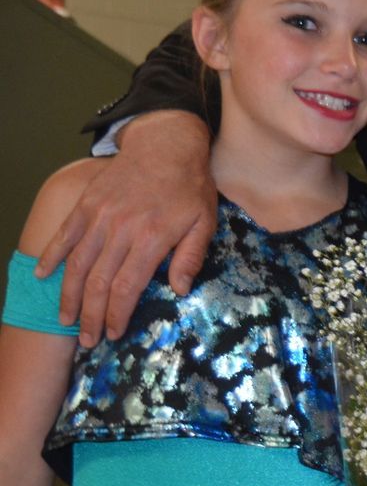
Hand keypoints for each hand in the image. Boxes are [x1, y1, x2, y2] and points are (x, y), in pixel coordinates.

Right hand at [35, 111, 215, 346]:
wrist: (166, 144)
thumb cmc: (190, 187)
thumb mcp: (204, 222)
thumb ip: (191, 257)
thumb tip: (180, 290)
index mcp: (151, 238)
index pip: (126, 287)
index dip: (116, 314)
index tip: (112, 333)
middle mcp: (121, 229)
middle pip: (98, 282)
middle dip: (90, 315)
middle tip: (87, 340)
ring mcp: (100, 215)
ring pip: (77, 263)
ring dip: (69, 295)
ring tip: (65, 320)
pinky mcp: (87, 203)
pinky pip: (65, 233)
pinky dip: (52, 255)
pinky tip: (43, 275)